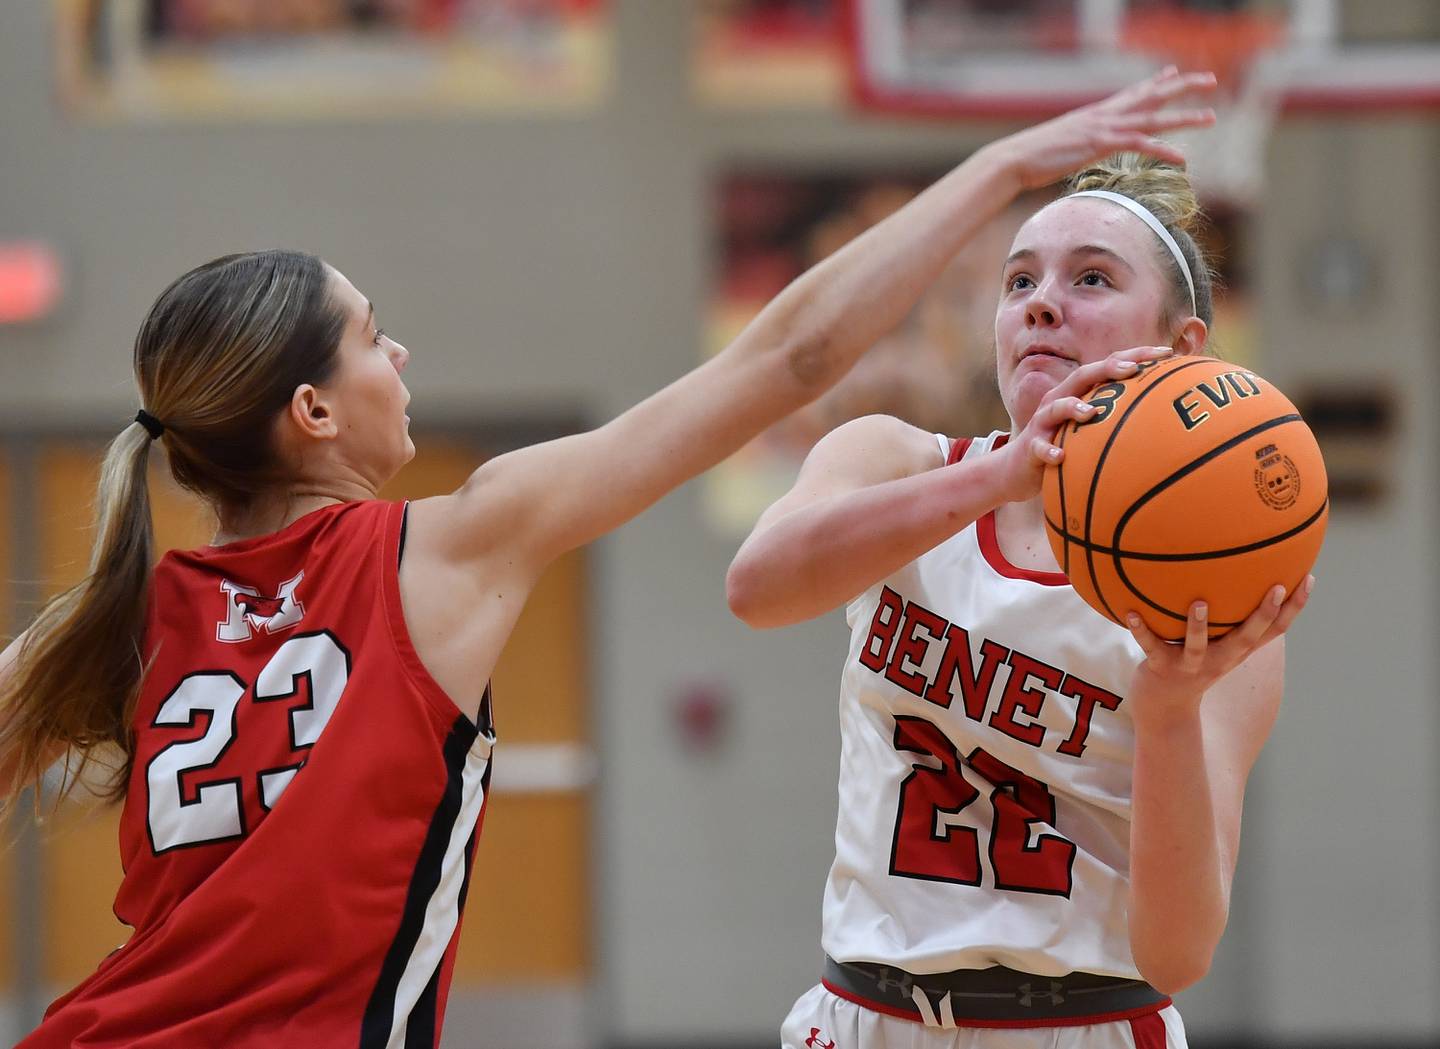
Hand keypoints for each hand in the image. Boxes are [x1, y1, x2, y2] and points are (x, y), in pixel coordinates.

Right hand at [984, 67, 1216, 191]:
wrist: (1015, 158)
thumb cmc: (1032, 156)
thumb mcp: (1060, 142)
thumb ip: (1077, 138)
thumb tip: (1080, 144)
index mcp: (1095, 113)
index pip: (1132, 92)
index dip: (1155, 81)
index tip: (1173, 72)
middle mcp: (1103, 114)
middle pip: (1151, 95)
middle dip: (1182, 86)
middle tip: (1210, 80)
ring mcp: (1103, 128)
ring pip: (1153, 119)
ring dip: (1184, 118)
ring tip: (1210, 117)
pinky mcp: (1101, 145)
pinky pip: (1140, 146)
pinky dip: (1163, 150)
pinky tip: (1182, 158)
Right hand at [991, 345, 1171, 502]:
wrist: (1017, 469)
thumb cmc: (1063, 446)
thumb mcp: (1090, 429)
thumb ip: (1119, 418)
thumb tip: (1167, 420)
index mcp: (1079, 393)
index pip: (1109, 366)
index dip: (1136, 356)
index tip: (1167, 354)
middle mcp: (1060, 400)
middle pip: (1082, 375)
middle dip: (1107, 369)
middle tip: (1132, 369)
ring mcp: (1043, 422)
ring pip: (1056, 407)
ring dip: (1073, 407)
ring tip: (1091, 413)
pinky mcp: (1031, 446)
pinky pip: (1040, 447)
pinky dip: (1049, 450)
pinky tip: (1060, 457)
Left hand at [1126, 576, 1314, 710]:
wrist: (1164, 706)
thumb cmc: (1192, 661)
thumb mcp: (1216, 642)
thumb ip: (1227, 615)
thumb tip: (1232, 569)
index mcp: (1236, 650)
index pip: (1274, 630)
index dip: (1294, 607)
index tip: (1308, 578)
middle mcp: (1220, 658)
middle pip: (1246, 637)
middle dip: (1262, 613)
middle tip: (1275, 587)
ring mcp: (1191, 665)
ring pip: (1197, 646)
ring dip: (1198, 626)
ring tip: (1199, 604)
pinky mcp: (1161, 668)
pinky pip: (1150, 646)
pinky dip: (1141, 630)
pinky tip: (1129, 612)